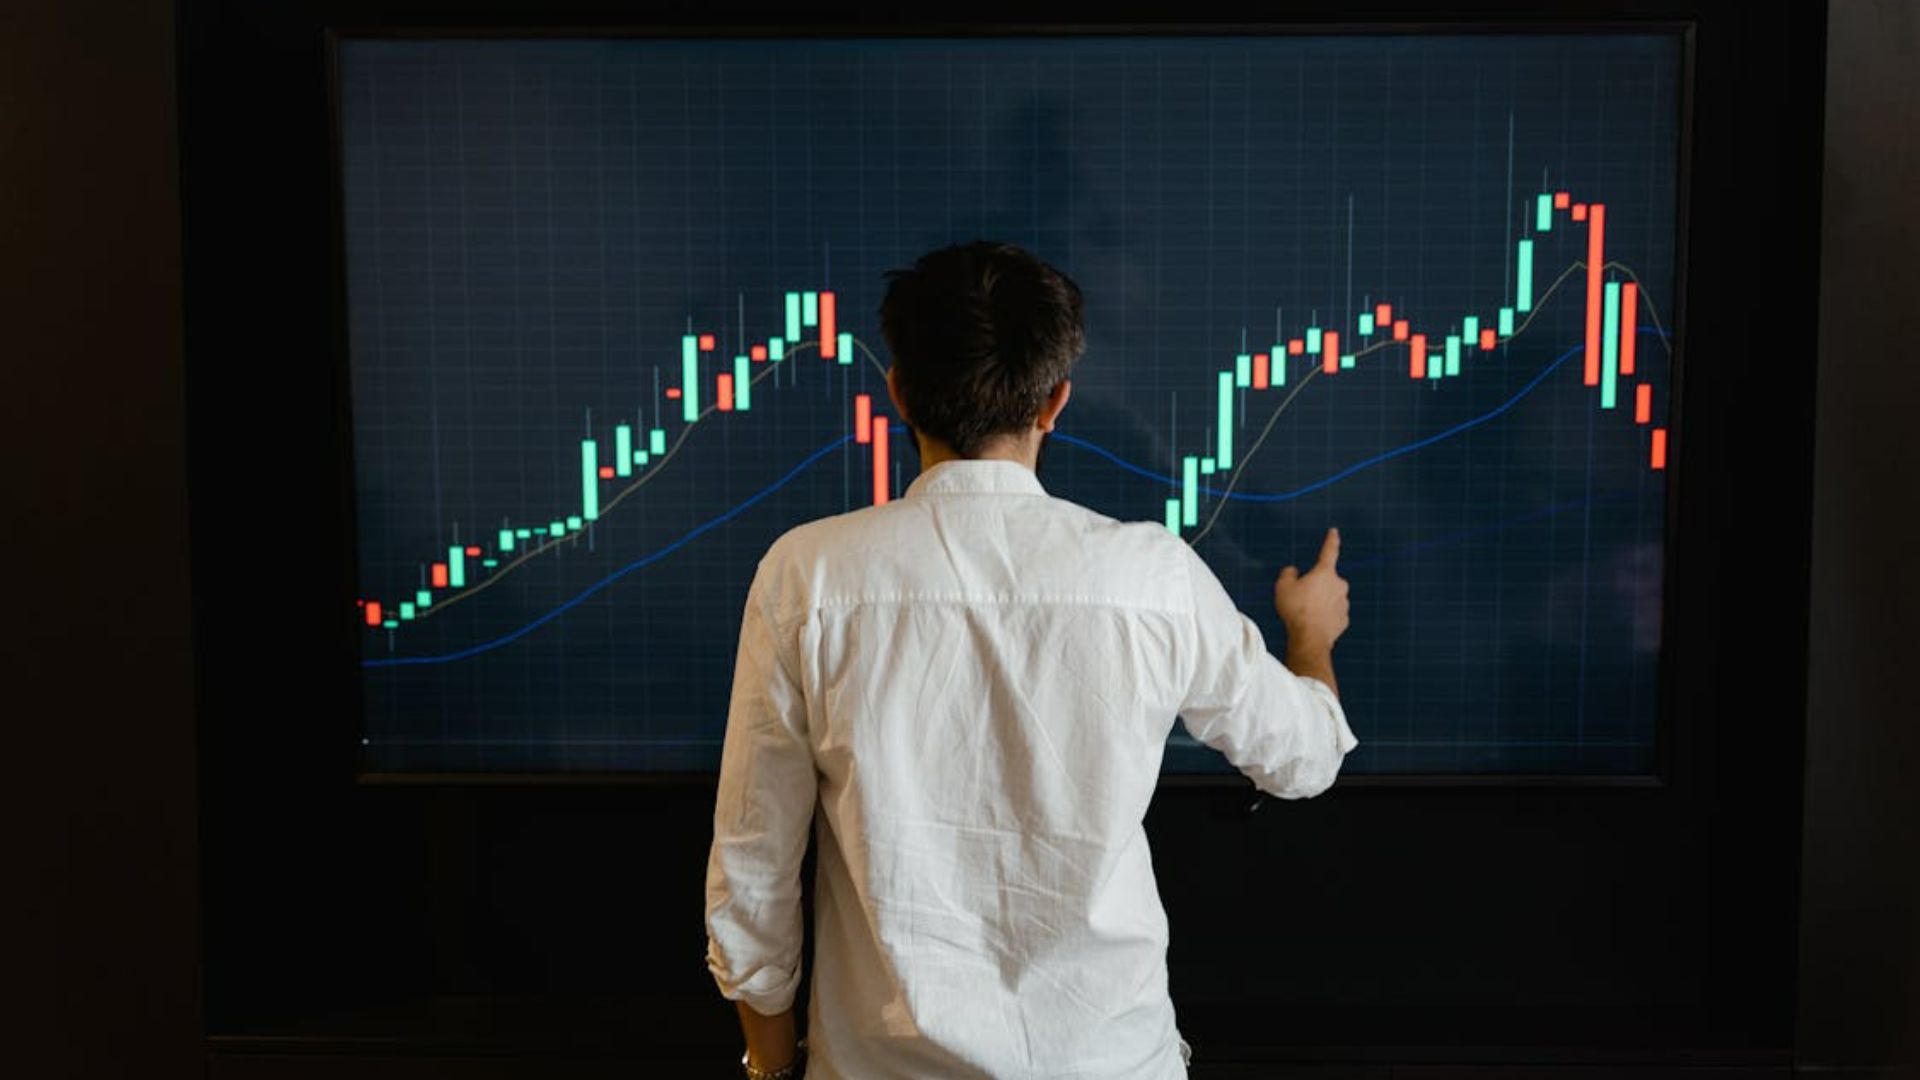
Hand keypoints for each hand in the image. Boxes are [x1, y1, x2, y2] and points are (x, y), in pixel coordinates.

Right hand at [1273, 527, 1349, 652]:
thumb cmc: (1296, 610)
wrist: (1310, 638)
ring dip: (1320, 601)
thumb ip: (1288, 574)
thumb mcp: (1283, 587)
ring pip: (1330, 597)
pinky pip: (1333, 614)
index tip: (1334, 532)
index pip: (1329, 551)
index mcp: (1325, 573)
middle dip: (1316, 585)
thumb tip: (1293, 572)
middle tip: (1301, 596)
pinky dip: (1324, 616)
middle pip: (1326, 580)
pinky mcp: (1344, 620)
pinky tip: (1313, 623)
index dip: (1331, 540)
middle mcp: (1339, 585)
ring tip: (1305, 613)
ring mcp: (1343, 603)